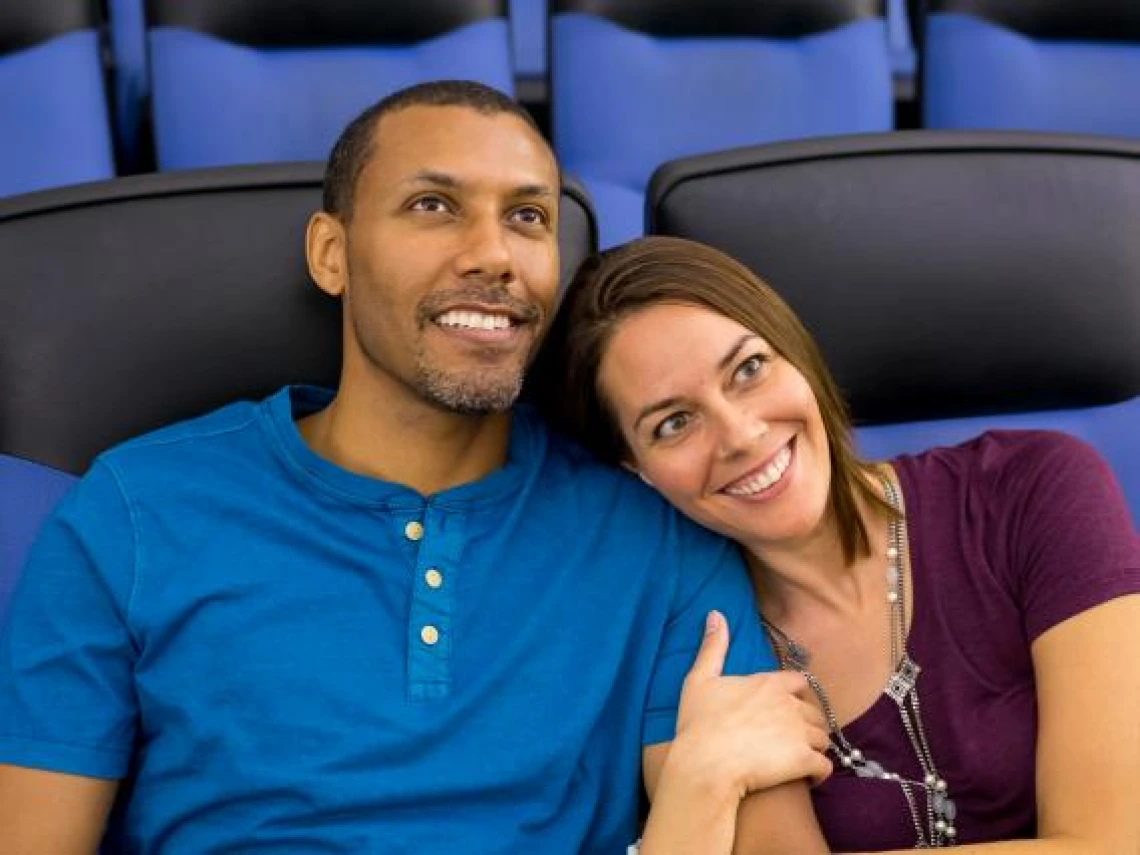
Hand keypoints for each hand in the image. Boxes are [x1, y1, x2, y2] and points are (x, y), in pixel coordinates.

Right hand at [669, 611, 831, 799]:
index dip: (796, 694)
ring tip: (800, 757)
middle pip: (815, 711)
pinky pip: (825, 767)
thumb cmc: (699, 724)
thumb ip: (712, 647)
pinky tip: (808, 776)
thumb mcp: (699, 679)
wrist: (705, 764)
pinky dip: (820, 773)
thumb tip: (716, 614)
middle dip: (807, 723)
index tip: (787, 706)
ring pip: (822, 739)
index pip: (799, 682)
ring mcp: (799, 733)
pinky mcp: (803, 761)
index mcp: (769, 684)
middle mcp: (790, 705)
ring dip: (814, 747)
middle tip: (793, 736)